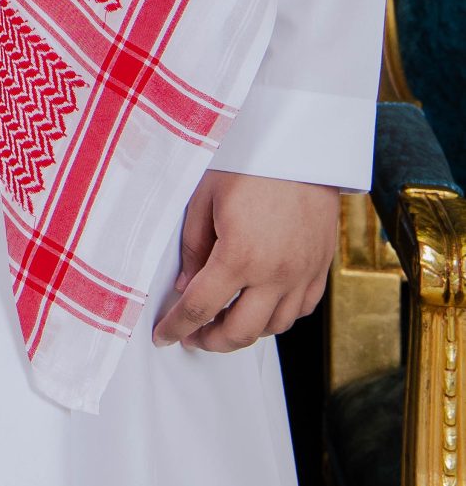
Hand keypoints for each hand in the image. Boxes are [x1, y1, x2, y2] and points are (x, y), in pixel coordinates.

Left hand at [151, 168, 337, 352]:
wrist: (300, 144)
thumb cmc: (248, 163)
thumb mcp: (205, 198)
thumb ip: (193, 248)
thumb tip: (186, 287)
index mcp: (239, 255)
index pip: (200, 308)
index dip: (177, 328)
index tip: (164, 336)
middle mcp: (275, 273)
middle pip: (240, 332)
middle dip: (211, 341)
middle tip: (193, 335)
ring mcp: (302, 273)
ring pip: (274, 327)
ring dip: (245, 332)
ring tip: (224, 321)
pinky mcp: (321, 267)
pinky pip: (301, 310)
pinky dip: (278, 317)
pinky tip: (260, 307)